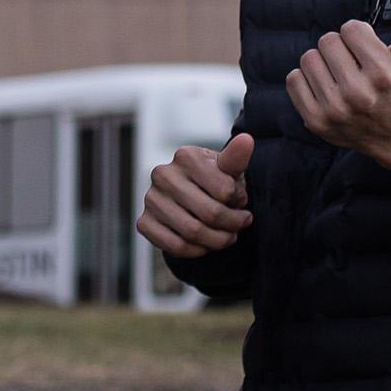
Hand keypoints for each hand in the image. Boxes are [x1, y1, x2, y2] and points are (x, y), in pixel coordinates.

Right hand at [140, 133, 255, 258]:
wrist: (191, 197)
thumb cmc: (215, 182)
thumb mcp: (228, 170)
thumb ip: (236, 159)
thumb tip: (247, 140)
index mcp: (185, 156)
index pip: (224, 190)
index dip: (239, 201)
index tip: (240, 201)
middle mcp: (162, 174)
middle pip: (210, 213)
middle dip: (232, 225)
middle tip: (240, 225)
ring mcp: (150, 198)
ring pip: (193, 232)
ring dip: (218, 241)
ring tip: (227, 237)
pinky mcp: (144, 221)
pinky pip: (175, 246)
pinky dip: (196, 251)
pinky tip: (205, 245)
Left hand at [290, 10, 390, 207]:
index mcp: (383, 74)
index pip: (351, 28)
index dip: (358, 34)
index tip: (366, 49)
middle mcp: (358, 93)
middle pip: (327, 41)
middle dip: (339, 46)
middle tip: (352, 63)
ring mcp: (335, 109)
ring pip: (308, 58)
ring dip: (322, 62)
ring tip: (340, 75)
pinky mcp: (316, 120)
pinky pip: (294, 79)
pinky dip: (306, 78)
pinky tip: (325, 87)